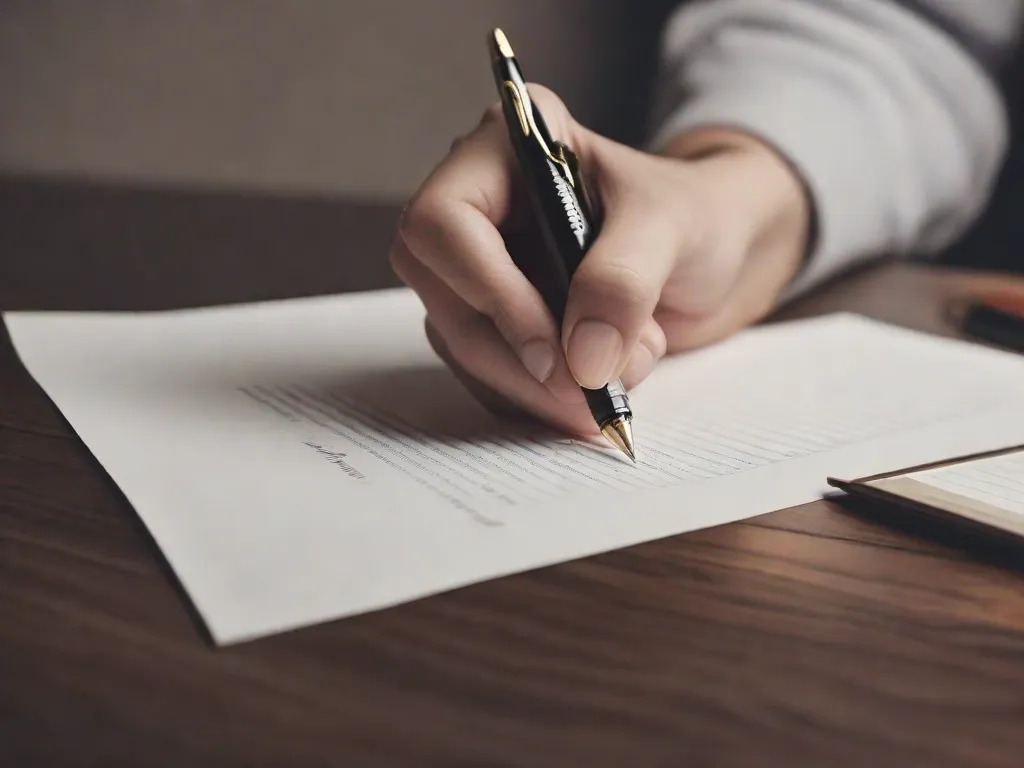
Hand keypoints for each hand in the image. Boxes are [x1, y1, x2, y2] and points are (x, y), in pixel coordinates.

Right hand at [390, 84, 809, 437]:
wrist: (717, 257)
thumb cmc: (696, 216)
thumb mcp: (671, 229)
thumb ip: (624, 281)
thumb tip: (579, 360)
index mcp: (506, 146)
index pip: (443, 222)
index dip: (489, 292)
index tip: (552, 351)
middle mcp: (478, 204)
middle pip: (444, 295)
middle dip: (515, 356)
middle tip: (588, 392)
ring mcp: (479, 267)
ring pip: (461, 344)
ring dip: (536, 385)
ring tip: (622, 373)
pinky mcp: (494, 319)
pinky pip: (488, 374)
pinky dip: (539, 398)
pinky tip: (596, 389)